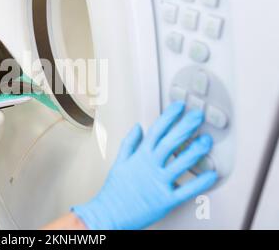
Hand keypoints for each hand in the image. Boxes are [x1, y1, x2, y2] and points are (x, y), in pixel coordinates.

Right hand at [71, 102, 217, 229]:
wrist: (110, 214)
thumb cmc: (115, 191)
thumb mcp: (119, 162)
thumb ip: (130, 143)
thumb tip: (138, 127)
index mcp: (140, 157)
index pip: (156, 131)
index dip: (169, 117)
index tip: (179, 107)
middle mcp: (151, 167)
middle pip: (171, 142)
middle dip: (185, 127)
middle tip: (198, 116)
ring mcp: (159, 183)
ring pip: (181, 163)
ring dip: (196, 150)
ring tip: (207, 140)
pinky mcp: (166, 200)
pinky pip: (186, 190)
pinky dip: (200, 183)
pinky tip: (211, 174)